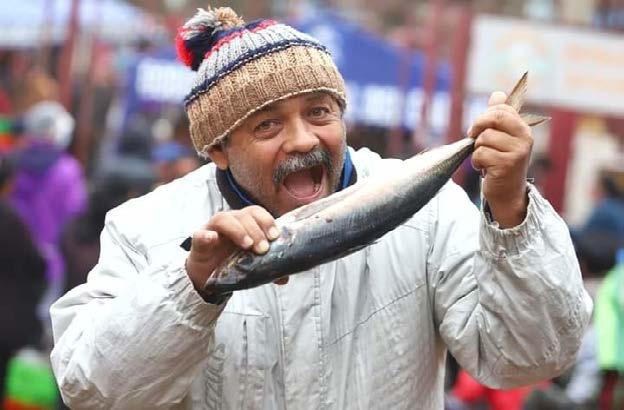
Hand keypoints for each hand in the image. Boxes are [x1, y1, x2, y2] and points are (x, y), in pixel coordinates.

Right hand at [185, 205, 287, 291]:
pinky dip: (207, 235)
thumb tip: (284, 278)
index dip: (266, 221)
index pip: (256, 212)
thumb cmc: (231, 264)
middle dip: (256, 230)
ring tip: (247, 245)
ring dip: (238, 230)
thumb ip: (267, 268)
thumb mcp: (251, 266)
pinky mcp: (198, 241)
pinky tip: (212, 239)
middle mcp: (230, 222)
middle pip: (244, 215)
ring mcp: (212, 229)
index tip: (275, 236)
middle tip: (262, 248)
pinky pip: (200, 234)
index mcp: (244, 224)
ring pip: (224, 219)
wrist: (206, 277)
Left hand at [469, 91, 532, 227]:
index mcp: (524, 129)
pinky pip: (480, 154)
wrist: (508, 193)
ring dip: (477, 150)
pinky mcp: (507, 165)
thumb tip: (497, 94)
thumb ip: (499, 117)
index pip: (501, 110)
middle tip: (474, 139)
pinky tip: (485, 169)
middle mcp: (525, 138)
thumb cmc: (502, 163)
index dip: (484, 117)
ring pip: (484, 138)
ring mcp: (517, 152)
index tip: (478, 129)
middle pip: (493, 119)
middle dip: (478, 127)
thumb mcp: (502, 138)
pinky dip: (477, 162)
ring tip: (485, 160)